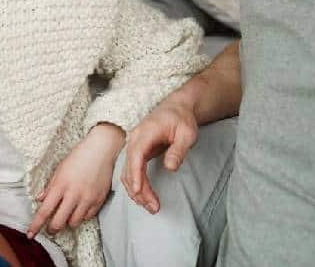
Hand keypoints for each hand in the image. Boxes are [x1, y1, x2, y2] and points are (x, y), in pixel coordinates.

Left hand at [27, 123, 123, 237]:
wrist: (101, 149)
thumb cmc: (79, 157)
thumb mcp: (60, 169)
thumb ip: (50, 186)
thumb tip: (40, 200)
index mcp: (61, 185)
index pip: (45, 211)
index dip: (36, 225)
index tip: (30, 234)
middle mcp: (74, 194)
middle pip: (59, 222)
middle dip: (52, 228)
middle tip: (51, 228)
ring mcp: (87, 198)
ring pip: (74, 222)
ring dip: (68, 221)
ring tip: (67, 213)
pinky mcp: (99, 200)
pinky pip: (88, 216)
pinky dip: (82, 215)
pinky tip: (80, 207)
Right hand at [121, 92, 198, 213]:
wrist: (176, 108)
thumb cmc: (182, 119)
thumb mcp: (187, 133)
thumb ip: (178, 150)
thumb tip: (170, 167)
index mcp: (146, 132)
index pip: (136, 155)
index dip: (135, 174)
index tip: (139, 191)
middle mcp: (135, 139)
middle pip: (130, 168)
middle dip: (139, 190)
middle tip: (154, 207)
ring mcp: (134, 145)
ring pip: (128, 172)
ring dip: (137, 191)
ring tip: (152, 206)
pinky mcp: (136, 152)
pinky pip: (131, 171)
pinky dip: (136, 185)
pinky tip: (144, 196)